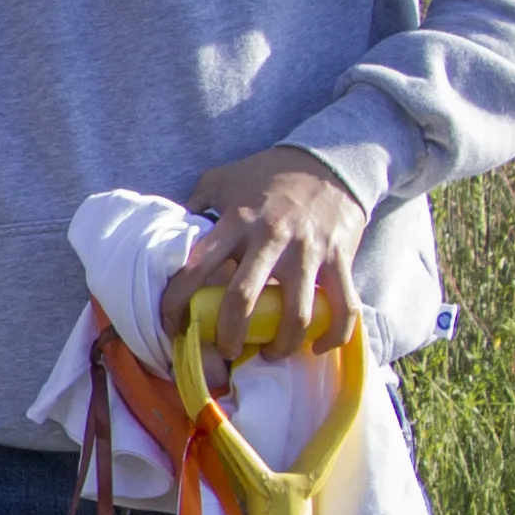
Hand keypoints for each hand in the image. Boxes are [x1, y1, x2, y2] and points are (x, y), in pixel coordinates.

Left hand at [161, 143, 370, 358]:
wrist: (330, 161)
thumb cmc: (270, 175)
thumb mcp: (224, 179)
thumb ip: (196, 203)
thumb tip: (172, 233)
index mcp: (236, 222)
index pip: (195, 269)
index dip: (176, 304)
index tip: (173, 325)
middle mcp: (271, 239)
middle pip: (242, 300)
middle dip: (229, 335)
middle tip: (226, 350)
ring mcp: (308, 251)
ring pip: (295, 314)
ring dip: (281, 345)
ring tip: (271, 353)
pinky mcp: (340, 259)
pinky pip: (343, 308)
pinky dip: (333, 336)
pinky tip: (317, 348)